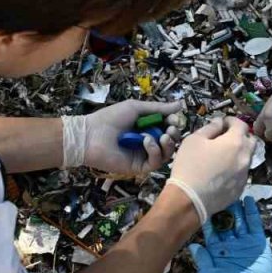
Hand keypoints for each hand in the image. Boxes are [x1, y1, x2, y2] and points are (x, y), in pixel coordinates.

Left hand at [62, 100, 181, 173]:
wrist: (91, 134)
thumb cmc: (111, 118)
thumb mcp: (136, 108)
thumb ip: (159, 108)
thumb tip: (180, 104)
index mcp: (147, 128)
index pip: (167, 128)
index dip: (174, 124)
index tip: (174, 118)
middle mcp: (147, 142)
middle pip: (169, 142)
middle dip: (174, 135)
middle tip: (171, 128)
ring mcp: (143, 156)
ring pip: (165, 154)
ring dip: (167, 144)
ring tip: (163, 136)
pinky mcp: (138, 167)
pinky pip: (154, 162)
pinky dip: (154, 150)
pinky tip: (147, 141)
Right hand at [168, 117, 255, 221]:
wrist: (189, 200)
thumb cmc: (189, 165)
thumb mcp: (194, 140)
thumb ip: (211, 127)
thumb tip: (219, 122)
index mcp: (235, 142)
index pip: (241, 124)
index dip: (231, 121)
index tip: (222, 123)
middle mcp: (245, 157)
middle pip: (249, 141)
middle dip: (239, 136)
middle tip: (224, 138)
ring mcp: (244, 175)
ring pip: (246, 158)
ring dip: (238, 153)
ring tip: (221, 157)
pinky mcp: (240, 189)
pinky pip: (241, 174)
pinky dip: (234, 169)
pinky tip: (220, 174)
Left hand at [188, 196, 271, 272]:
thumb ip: (202, 258)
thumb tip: (191, 244)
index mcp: (217, 249)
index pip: (211, 230)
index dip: (208, 218)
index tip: (203, 204)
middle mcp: (230, 242)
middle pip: (225, 222)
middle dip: (222, 210)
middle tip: (218, 195)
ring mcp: (244, 240)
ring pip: (239, 220)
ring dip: (236, 208)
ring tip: (232, 194)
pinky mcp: (257, 241)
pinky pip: (254, 224)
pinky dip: (251, 212)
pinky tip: (248, 201)